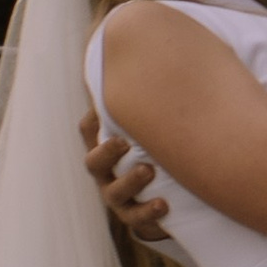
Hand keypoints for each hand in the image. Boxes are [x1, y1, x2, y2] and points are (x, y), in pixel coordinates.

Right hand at [78, 102, 171, 243]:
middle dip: (107, 153)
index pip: (89, 129)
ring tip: (149, 171)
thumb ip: (154, 93)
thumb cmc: (165, 143)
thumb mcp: (158, 118)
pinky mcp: (136, 218)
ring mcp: (119, 196)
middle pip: (93, 162)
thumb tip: (155, 46)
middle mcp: (107, 171)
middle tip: (124, 142)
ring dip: (129, 181)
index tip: (108, 107)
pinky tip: (164, 204)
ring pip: (113, 193)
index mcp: (106, 143)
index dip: (94, 119)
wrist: (177, 192)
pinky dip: (148, 213)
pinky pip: (135, 220)